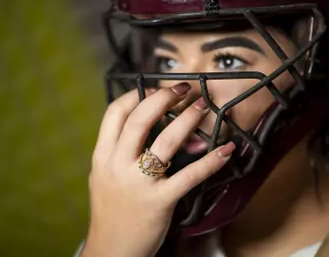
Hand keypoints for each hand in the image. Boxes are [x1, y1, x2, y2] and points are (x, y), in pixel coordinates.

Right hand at [81, 83, 235, 256]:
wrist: (111, 250)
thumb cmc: (111, 210)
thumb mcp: (105, 176)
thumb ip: (120, 150)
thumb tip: (150, 125)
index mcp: (103, 156)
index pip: (115, 113)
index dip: (137, 95)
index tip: (154, 88)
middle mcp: (118, 165)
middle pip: (141, 119)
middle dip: (164, 97)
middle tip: (183, 88)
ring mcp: (139, 183)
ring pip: (167, 141)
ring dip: (188, 119)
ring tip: (202, 106)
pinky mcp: (160, 201)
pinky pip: (190, 176)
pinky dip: (211, 161)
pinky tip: (226, 150)